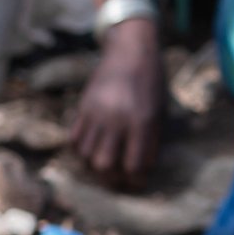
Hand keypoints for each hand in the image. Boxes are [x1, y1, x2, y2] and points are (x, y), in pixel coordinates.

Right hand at [71, 22, 166, 186]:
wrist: (130, 50)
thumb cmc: (151, 81)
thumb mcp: (159, 109)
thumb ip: (150, 138)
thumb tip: (141, 165)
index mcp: (142, 121)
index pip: (135, 163)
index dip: (136, 180)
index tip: (137, 184)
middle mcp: (117, 120)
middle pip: (105, 164)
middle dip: (112, 179)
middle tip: (118, 180)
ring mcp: (96, 114)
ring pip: (86, 154)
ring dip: (94, 166)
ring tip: (103, 167)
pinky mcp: (83, 108)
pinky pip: (74, 139)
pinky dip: (80, 150)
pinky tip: (89, 150)